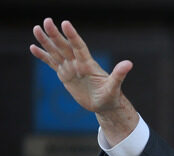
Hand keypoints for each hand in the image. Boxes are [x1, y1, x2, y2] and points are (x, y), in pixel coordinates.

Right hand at [30, 18, 137, 143]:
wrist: (104, 105)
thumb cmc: (111, 96)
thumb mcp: (114, 87)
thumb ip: (119, 74)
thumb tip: (129, 64)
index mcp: (88, 64)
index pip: (79, 47)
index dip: (73, 36)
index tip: (65, 23)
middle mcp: (78, 63)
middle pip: (65, 46)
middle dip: (56, 35)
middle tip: (47, 21)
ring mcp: (70, 68)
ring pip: (56, 52)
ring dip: (46, 42)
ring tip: (36, 29)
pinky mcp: (65, 75)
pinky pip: (52, 63)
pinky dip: (43, 56)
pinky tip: (33, 47)